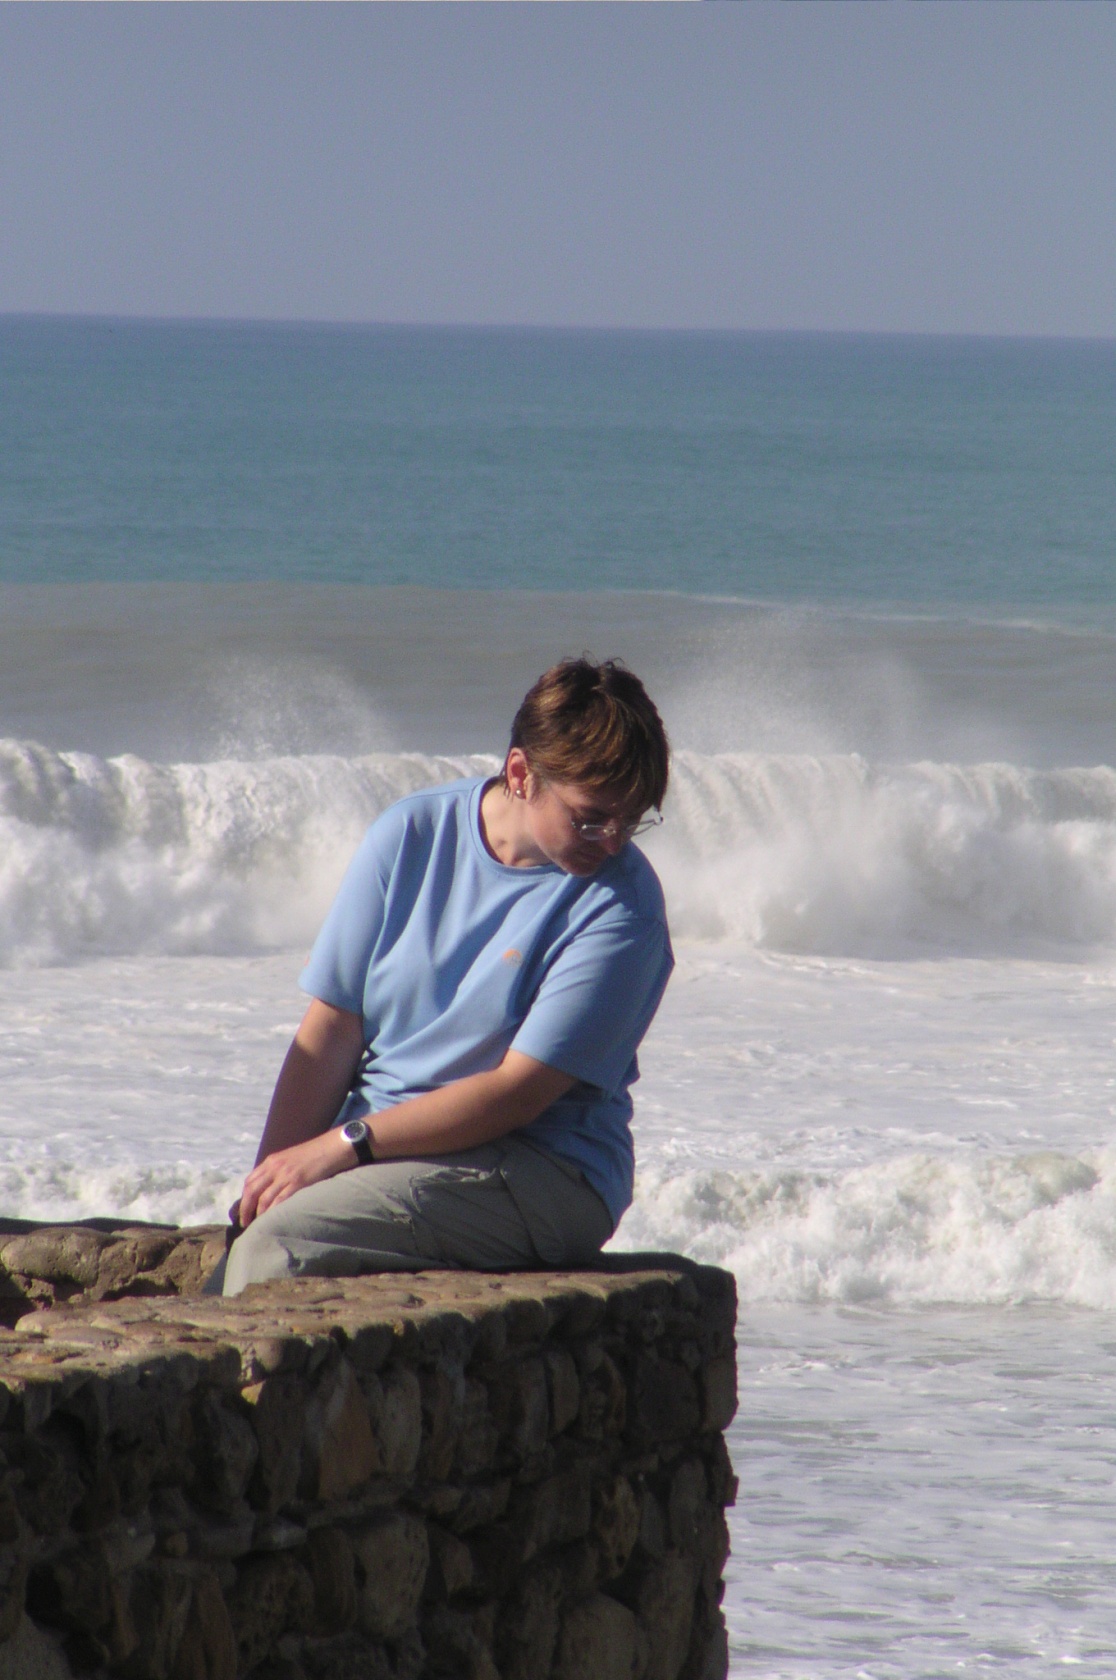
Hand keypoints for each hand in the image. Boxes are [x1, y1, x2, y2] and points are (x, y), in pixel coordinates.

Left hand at [237, 1129, 352, 1226]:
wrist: (330, 1148)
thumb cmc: (312, 1155)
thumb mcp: (288, 1159)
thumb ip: (276, 1171)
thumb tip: (266, 1190)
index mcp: (270, 1161)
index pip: (249, 1181)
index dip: (243, 1198)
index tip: (244, 1211)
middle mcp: (274, 1167)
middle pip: (251, 1191)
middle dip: (245, 1209)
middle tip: (245, 1223)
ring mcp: (285, 1175)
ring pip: (264, 1198)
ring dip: (258, 1214)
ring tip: (257, 1226)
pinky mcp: (298, 1182)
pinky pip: (280, 1200)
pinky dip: (273, 1212)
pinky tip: (272, 1220)